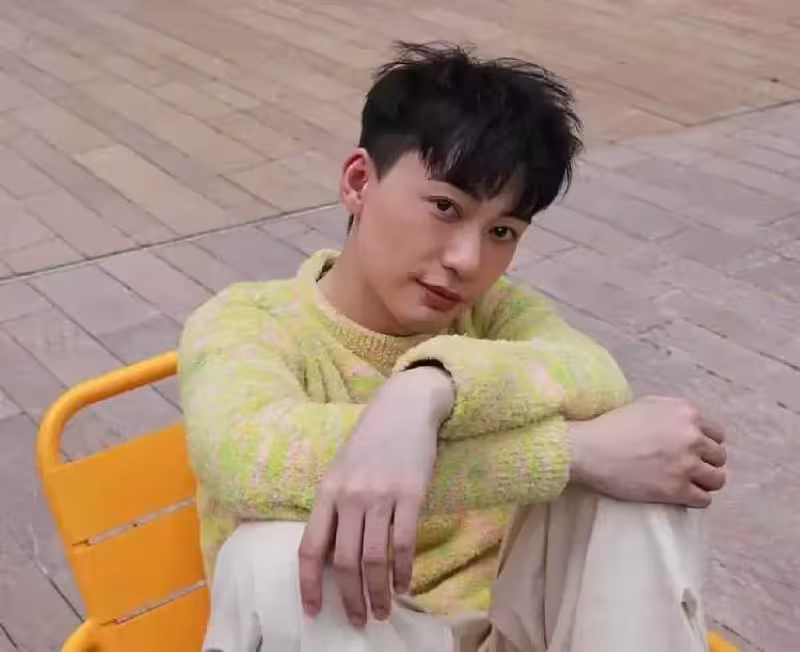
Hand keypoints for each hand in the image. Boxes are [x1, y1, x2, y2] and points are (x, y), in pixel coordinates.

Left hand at [298, 366, 453, 627]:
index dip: (309, 585)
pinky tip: (405, 584)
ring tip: (384, 611)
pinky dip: (404, 570)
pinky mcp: (410, 494)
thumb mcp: (341, 468)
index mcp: (327, 491)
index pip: (310, 548)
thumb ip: (335, 507)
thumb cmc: (371, 440)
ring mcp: (380, 496)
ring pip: (375, 559)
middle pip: (345, 562)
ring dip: (379, 593)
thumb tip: (333, 554)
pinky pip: (404, 543)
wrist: (404, 407)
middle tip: (360, 621)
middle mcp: (349, 496)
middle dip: (351, 599)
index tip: (313, 612)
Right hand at [568, 396, 726, 506]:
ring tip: (685, 483)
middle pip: (719, 457)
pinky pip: (704, 499)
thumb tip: (688, 426)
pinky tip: (679, 495)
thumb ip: (673, 413)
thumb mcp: (645, 405)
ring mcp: (686, 464)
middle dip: (705, 462)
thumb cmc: (610, 426)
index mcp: (685, 412)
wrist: (588, 449)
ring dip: (703, 482)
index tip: (692, 451)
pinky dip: (694, 498)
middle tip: (685, 468)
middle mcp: (691, 436)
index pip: (717, 433)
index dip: (704, 444)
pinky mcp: (677, 489)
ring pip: (716, 479)